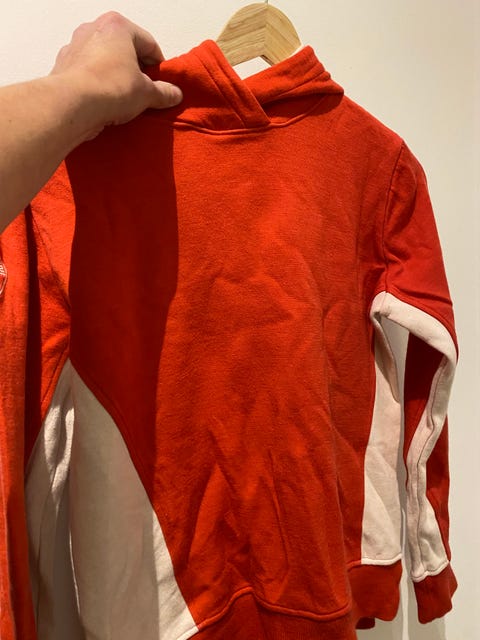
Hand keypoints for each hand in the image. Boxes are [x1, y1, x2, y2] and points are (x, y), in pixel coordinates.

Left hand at [50, 12, 182, 138]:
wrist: (72, 104)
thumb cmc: (112, 88)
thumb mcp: (146, 93)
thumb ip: (163, 92)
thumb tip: (175, 94)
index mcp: (117, 25)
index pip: (148, 43)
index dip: (159, 66)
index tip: (163, 84)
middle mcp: (93, 28)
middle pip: (124, 49)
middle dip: (136, 69)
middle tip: (145, 92)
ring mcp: (74, 45)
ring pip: (103, 60)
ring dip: (115, 76)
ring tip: (124, 100)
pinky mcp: (63, 65)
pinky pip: (87, 73)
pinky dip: (97, 84)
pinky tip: (104, 102)